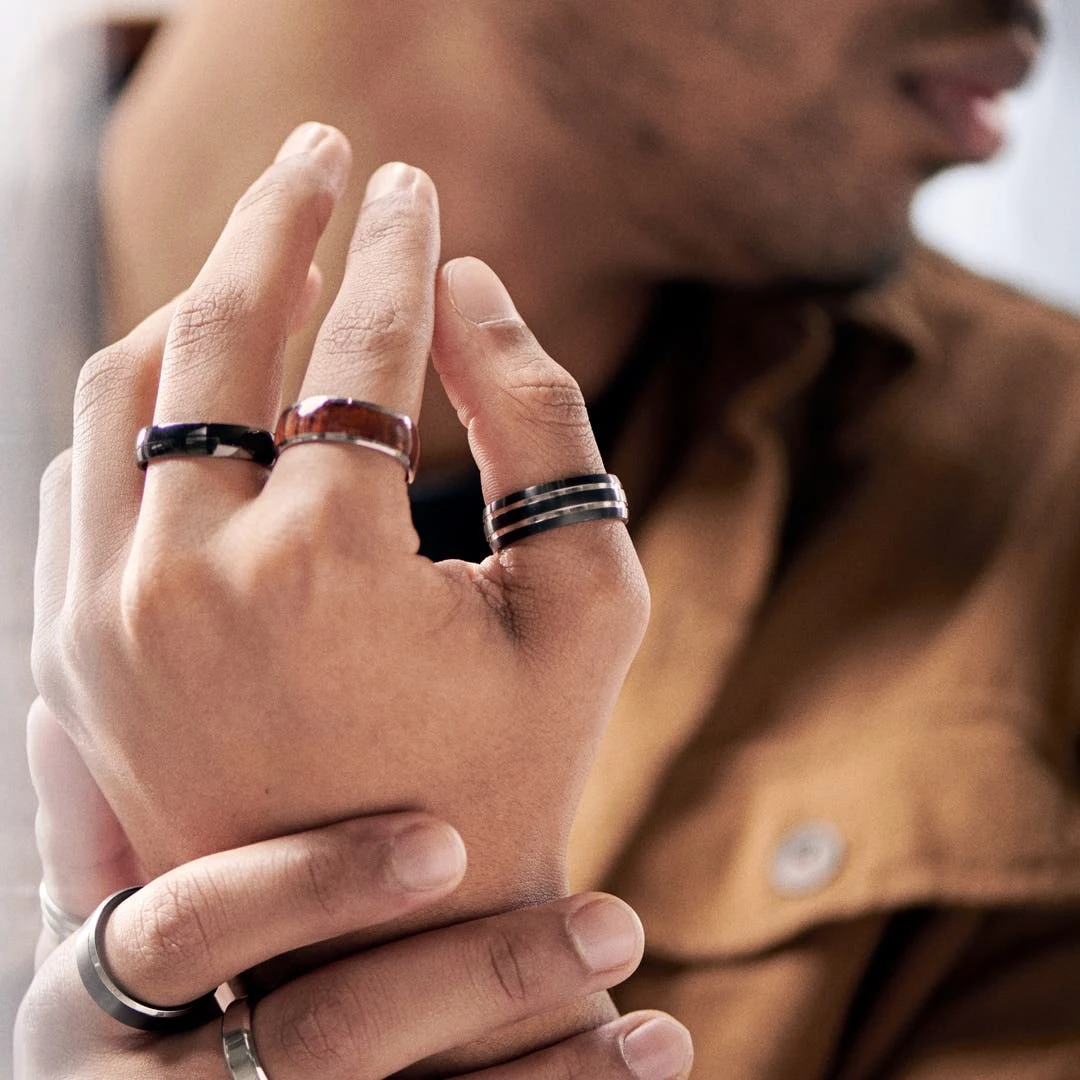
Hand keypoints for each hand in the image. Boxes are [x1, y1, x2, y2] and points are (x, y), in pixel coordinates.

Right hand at [16, 809, 691, 1079]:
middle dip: (478, 978)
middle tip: (613, 920)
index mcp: (91, 994)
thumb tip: (67, 700)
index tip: (444, 841)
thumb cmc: (150, 979)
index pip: (190, 930)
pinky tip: (652, 1061)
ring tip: (655, 1021)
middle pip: (323, 1041)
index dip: (313, 885)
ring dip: (544, 1068)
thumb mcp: (102, 912)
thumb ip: (98, 818)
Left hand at [32, 123, 647, 894]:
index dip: (399, 249)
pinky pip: (82, 472)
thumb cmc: (514, 765)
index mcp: (327, 566)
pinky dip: (140, 396)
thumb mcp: (584, 599)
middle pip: (220, 332)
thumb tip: (468, 286)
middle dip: (284, 219)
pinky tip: (199, 364)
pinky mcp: (77, 650)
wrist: (394, 932)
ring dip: (200, 297)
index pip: (361, 348)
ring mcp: (109, 618)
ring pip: (125, 386)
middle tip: (329, 153)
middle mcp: (189, 580)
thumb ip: (544, 423)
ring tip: (268, 245)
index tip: (418, 188)